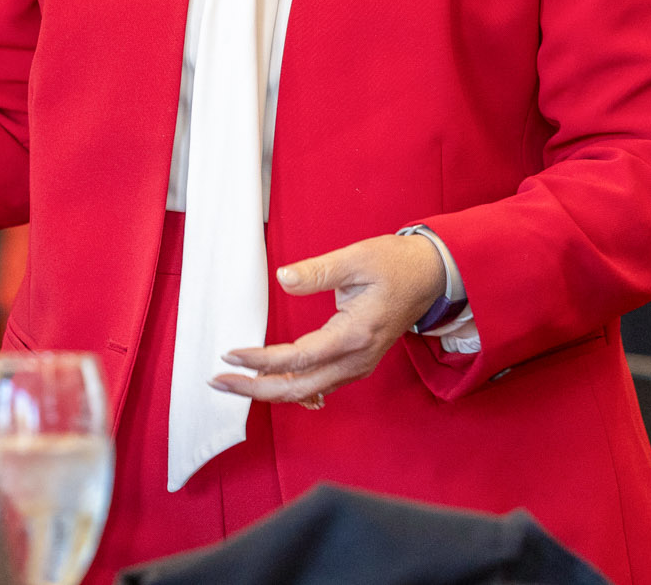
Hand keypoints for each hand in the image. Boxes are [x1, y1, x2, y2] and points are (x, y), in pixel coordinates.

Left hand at [211, 232, 446, 405]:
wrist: (432, 276)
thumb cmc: (396, 265)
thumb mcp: (357, 258)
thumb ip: (318, 271)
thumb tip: (283, 279)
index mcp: (355, 334)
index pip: (297, 358)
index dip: (260, 361)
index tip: (230, 354)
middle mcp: (357, 359)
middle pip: (298, 388)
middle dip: (256, 389)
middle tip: (219, 382)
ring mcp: (359, 365)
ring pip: (308, 392)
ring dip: (270, 390)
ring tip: (236, 383)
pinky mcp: (358, 363)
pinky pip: (320, 385)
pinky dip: (292, 388)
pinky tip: (271, 384)